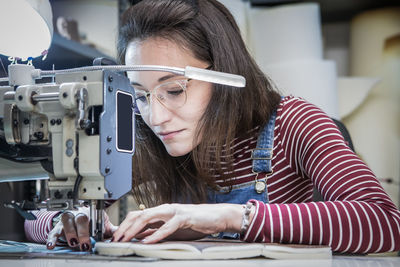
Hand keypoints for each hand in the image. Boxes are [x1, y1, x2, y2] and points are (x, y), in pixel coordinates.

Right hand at [46, 207, 116, 250]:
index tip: (99, 233)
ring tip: (73, 242)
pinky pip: (54, 231)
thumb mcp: (102, 225)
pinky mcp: (58, 227)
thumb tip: (123, 235)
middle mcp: (80, 214)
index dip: (96, 224)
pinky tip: (51, 245)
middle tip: (85, 243)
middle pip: (81, 219)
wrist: (77, 217)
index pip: (95, 216)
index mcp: (92, 213)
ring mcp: (68, 219)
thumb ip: (112, 230)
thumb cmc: (91, 221)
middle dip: (83, 231)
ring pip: (67, 221)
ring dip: (70, 232)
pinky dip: (52, 238)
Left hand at [112, 203, 243, 243]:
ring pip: (148, 217)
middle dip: (124, 227)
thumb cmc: (196, 222)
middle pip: (138, 215)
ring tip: (125, 239)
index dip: (124, 226)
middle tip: (115, 239)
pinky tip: (148, 241)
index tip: (115, 237)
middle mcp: (165, 209)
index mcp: (161, 212)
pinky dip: (156, 234)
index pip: (137, 215)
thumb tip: (140, 237)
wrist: (217, 216)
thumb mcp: (172, 229)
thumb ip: (157, 231)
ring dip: (134, 229)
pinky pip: (167, 226)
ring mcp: (174, 212)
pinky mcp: (184, 217)